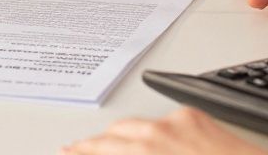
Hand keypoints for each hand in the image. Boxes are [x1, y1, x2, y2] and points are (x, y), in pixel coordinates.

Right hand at [60, 108, 267, 154]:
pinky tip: (150, 140)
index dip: (81, 150)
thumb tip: (113, 151)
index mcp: (146, 149)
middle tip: (82, 149)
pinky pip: (164, 120)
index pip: (101, 147)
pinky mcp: (199, 116)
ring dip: (122, 136)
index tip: (69, 151)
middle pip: (115, 132)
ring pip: (138, 124)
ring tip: (111, 145)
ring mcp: (181, 120)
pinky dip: (151, 130)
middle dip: (97, 143)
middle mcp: (161, 130)